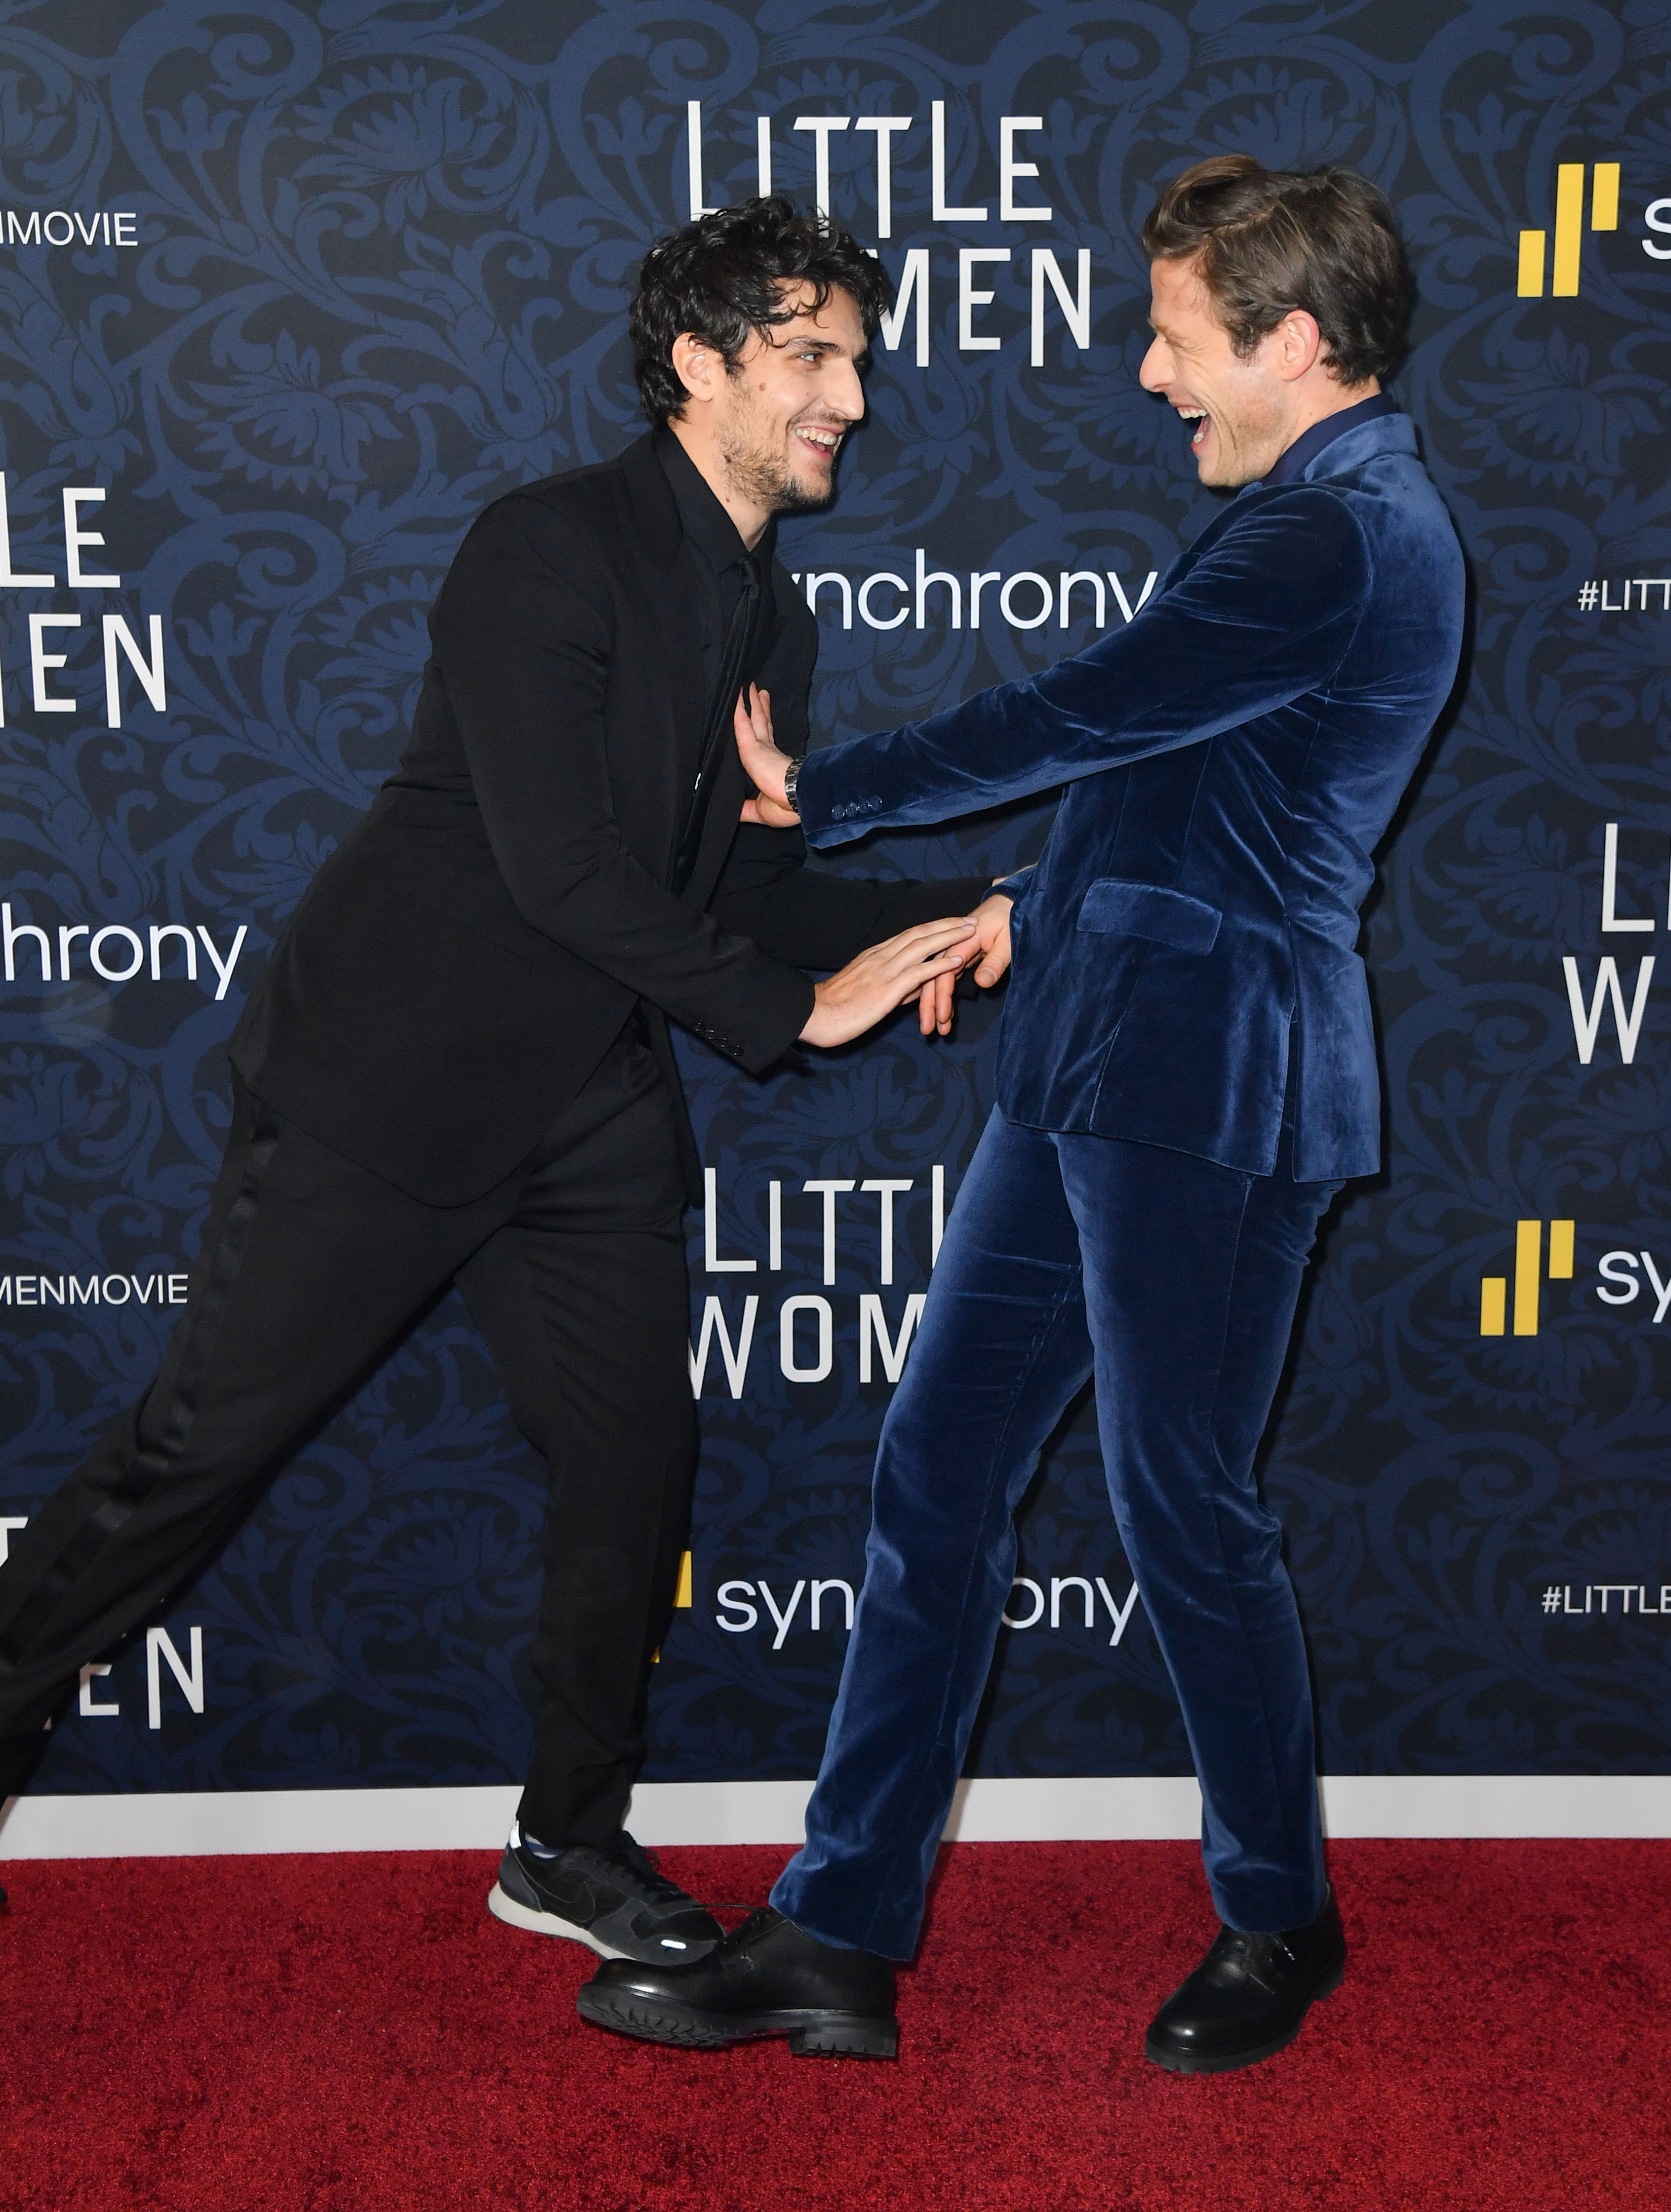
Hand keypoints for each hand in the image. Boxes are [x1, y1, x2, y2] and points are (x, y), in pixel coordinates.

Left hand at [735, 686, 800, 827]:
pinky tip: (736, 696)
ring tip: (750, 686)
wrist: (797, 800)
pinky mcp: (753, 746)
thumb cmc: (784, 807)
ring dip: (752, 703)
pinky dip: (738, 709)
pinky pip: (742, 724)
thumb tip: (733, 812)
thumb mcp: (758, 811)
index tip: (759, 718)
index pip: (764, 743)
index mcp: (770, 768)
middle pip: (762, 726)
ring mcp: (761, 748)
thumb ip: (746, 808)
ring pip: (754, 720)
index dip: (762, 730)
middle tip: (759, 694)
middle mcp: (767, 754)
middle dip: (761, 710)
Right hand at [800, 916, 976, 1047]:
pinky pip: (918, 973)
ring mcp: (884, 971)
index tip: (954, 920)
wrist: (815, 1014)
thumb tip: (919, 986)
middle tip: (971, 919)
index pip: (910, 933)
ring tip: (970, 931)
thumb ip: (895, 986)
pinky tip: (957, 961)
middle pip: (920, 933)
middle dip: (947, 924)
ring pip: (922, 946)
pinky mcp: (886, 990)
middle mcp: (881, 956)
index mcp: (875, 954)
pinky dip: (939, 965)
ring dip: (949, 937)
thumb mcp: (868, 989)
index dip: (934, 926)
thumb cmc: (838, 1007)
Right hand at [913, 892, 1012, 1035]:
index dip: (942, 997)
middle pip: (933, 978)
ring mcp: (954, 953)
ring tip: (934, 1028)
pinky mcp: (959, 957)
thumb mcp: (1008, 941)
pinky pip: (944, 978)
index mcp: (962, 942)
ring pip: (936, 980)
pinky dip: (942, 996)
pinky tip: (941, 1011)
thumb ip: (995, 962)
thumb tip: (982, 983)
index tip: (942, 1018)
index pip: (944, 973)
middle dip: (930, 1006)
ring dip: (933, 1004)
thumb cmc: (1012, 918)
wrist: (1011, 901)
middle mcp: (952, 947)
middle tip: (929, 1032)